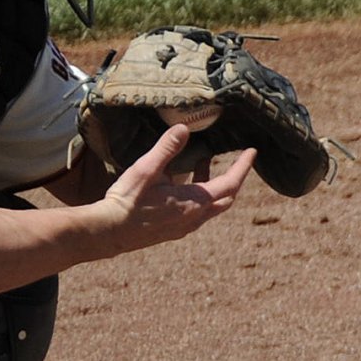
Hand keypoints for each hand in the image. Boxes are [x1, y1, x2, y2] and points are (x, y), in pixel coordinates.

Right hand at [81, 123, 252, 258]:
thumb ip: (167, 148)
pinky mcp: (172, 231)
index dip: (243, 167)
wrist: (108, 232)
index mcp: (195, 202)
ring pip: (210, 206)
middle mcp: (195, 218)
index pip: (231, 183)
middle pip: (226, 198)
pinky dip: (198, 196)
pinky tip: (179, 185)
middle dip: (233, 179)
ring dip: (212, 186)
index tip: (252, 152)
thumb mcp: (147, 169)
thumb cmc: (128, 202)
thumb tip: (184, 127)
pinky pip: (195, 213)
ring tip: (202, 164)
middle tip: (235, 161)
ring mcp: (183, 227)